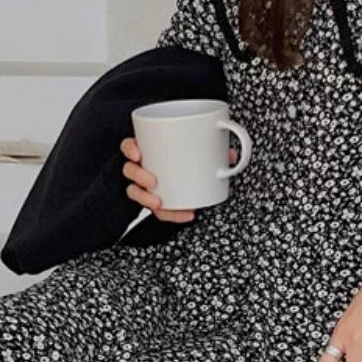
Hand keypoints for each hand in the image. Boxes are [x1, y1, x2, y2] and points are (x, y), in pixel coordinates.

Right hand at [120, 137, 237, 222]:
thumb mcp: (203, 151)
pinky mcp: (155, 203)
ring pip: (136, 193)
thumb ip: (215, 150)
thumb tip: (232, 155)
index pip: (129, 146)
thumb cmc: (192, 160)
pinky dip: (172, 214)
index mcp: (148, 150)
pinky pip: (158, 211)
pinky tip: (187, 214)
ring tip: (160, 202)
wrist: (195, 181)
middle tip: (152, 180)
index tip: (138, 153)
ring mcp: (146, 187)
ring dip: (145, 198)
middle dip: (138, 175)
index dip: (130, 149)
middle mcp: (142, 168)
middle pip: (129, 170)